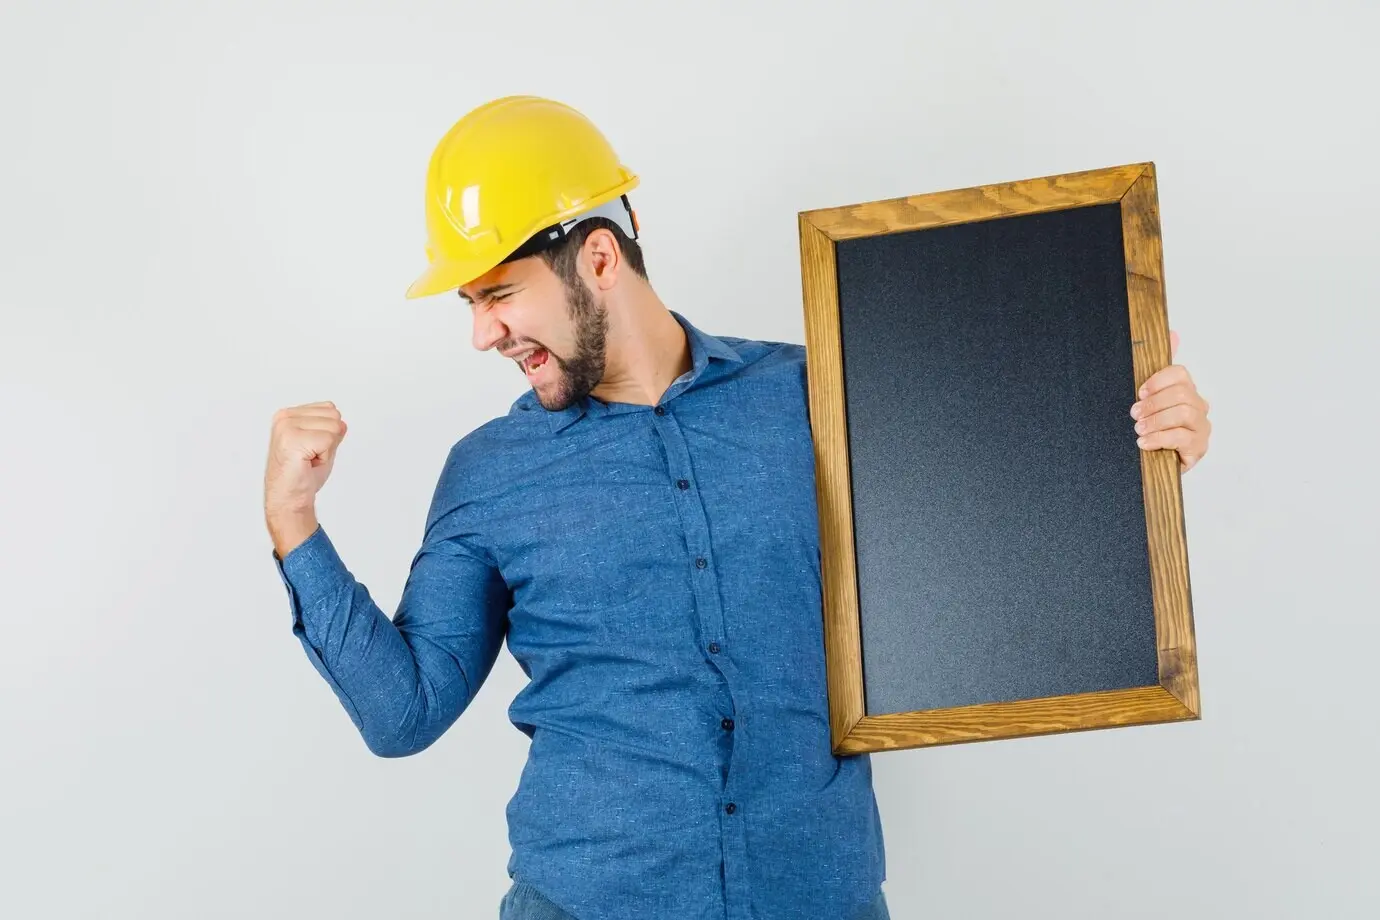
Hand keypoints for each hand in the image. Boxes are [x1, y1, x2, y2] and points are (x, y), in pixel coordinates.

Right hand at [264, 401, 347, 554]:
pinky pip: (329, 440)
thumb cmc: (301, 476)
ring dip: (327, 449)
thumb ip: (331, 430)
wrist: (289, 500)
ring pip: (334, 427)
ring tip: (309, 460)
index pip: (330, 408)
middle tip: (310, 457)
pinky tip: (308, 463)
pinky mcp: (292, 439)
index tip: (311, 450)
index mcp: (288, 415)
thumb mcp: (322, 446)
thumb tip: (342, 422)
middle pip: (334, 415)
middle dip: (330, 441)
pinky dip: (324, 456)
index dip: (329, 434)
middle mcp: (285, 417)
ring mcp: (286, 427)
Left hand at [1129, 331, 1210, 472]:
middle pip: (1181, 394)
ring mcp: (1201, 428)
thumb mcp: (1148, 399)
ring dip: (1156, 420)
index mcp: (1187, 390)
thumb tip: (1173, 333)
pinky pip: (1181, 438)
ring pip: (1183, 413)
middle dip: (1153, 404)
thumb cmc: (1150, 427)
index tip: (1139, 392)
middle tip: (1135, 414)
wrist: (1150, 461)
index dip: (1157, 380)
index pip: (1180, 373)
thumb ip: (1158, 369)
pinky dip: (1159, 439)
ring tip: (1139, 429)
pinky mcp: (1198, 449)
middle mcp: (1199, 407)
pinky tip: (1144, 443)